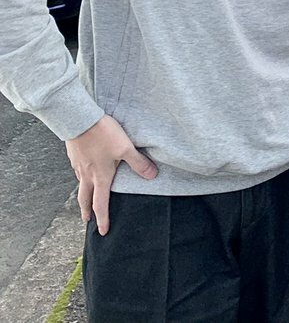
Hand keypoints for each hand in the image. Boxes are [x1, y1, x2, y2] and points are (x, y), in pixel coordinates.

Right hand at [65, 115, 157, 235]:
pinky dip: (81, 178)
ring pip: (80, 185)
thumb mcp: (125, 148)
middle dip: (86, 211)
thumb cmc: (103, 134)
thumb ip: (138, 163)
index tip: (103, 231)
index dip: (103, 219)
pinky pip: (78, 171)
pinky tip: (85, 172)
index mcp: (100, 177)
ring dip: (83, 195)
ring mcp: (78, 165)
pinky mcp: (74, 155)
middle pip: (85, 198)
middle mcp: (86, 174)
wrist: (79, 119)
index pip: (101, 204)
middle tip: (87, 221)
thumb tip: (152, 176)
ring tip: (86, 198)